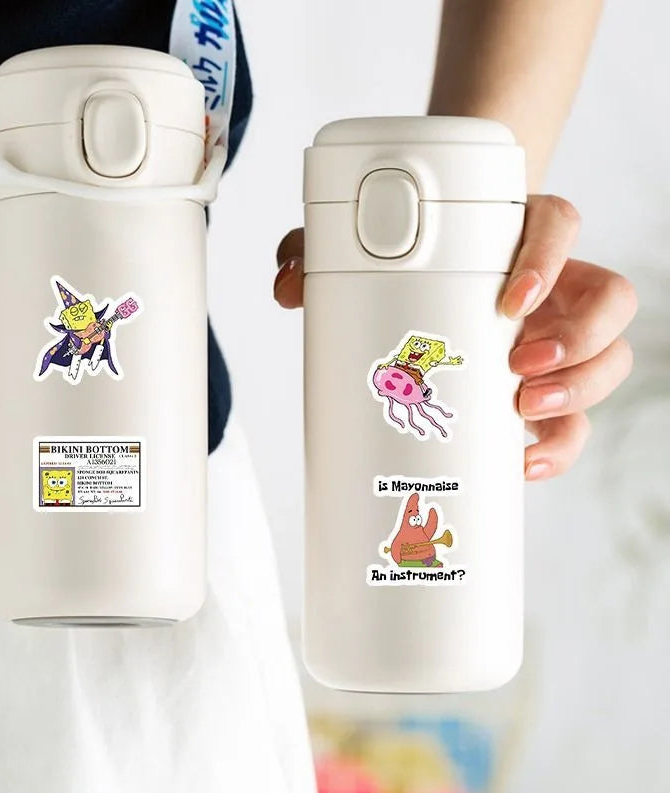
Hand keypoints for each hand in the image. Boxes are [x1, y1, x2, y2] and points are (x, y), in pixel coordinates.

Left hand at [272, 195, 636, 480]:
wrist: (421, 295)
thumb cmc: (401, 269)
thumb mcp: (354, 254)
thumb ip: (316, 252)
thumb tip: (288, 286)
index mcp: (517, 239)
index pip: (559, 224)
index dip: (550, 258)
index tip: (510, 302)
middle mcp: (552, 288)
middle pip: (609, 301)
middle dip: (578, 342)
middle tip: (519, 369)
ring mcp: (557, 340)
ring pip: (608, 362)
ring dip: (580, 394)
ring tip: (523, 413)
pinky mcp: (548, 388)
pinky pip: (576, 420)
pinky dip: (559, 447)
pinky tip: (524, 463)